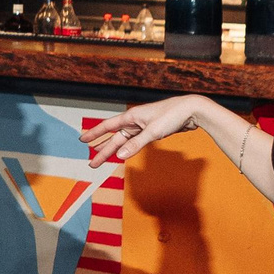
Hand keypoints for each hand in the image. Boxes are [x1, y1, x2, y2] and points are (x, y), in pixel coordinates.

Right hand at [80, 94, 208, 165]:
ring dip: (114, 150)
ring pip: (124, 141)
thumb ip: (135, 145)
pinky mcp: (152, 132)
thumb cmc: (172, 115)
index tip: (82, 140)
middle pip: (115, 138)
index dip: (94, 134)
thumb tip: (119, 156)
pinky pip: (135, 142)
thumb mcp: (152, 132)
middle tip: (92, 162)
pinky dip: (128, 149)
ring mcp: (143, 127)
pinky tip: (123, 153)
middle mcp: (135, 121)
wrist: (191, 110)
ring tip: (102, 158)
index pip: (107, 126)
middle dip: (103, 150)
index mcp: (131, 117)